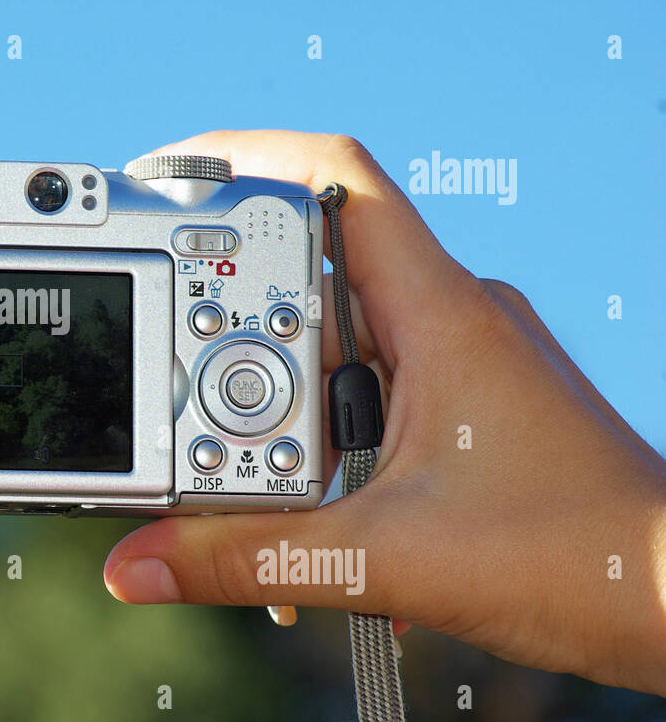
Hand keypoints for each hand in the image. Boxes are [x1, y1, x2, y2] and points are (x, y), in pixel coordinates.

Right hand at [103, 131, 665, 695]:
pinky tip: (309, 506)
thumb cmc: (582, 560)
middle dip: (234, 327)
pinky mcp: (461, 400)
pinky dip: (320, 438)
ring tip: (248, 468)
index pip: (335, 179)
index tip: (164, 177)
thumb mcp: (386, 561)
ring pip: (334, 343)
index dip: (244, 157)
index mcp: (440, 313)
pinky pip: (364, 391)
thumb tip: (139, 565)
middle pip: (309, 273)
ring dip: (277, 400)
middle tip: (180, 381)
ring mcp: (458, 357)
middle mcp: (449, 316)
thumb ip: (250, 560)